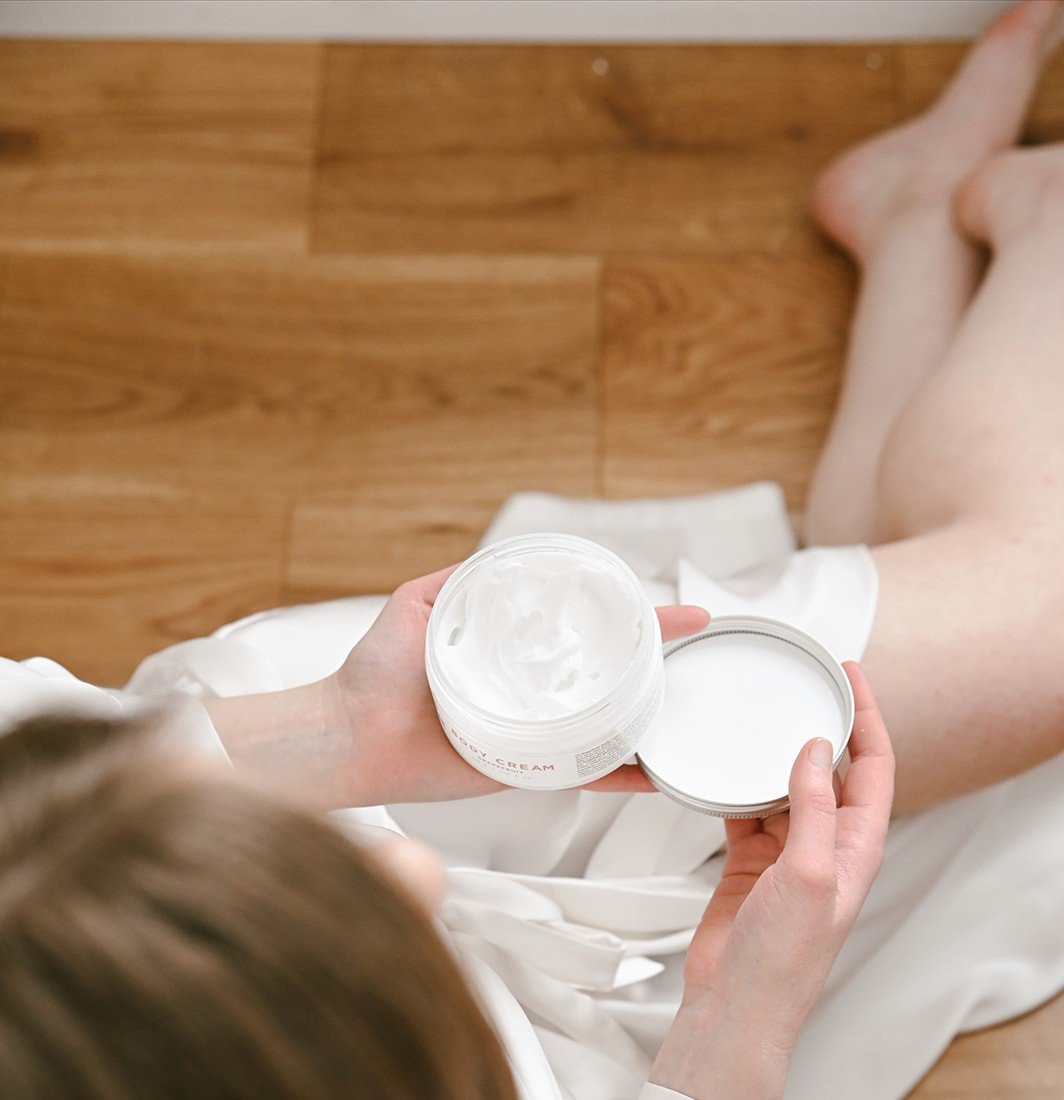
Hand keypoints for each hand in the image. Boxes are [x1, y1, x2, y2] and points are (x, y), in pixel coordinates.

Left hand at [328, 566, 709, 806]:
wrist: (350, 734)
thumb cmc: (375, 671)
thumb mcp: (418, 603)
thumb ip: (458, 581)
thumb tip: (505, 556)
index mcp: (508, 649)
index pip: (577, 625)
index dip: (622, 613)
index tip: (665, 603)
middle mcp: (526, 688)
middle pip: (602, 671)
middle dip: (653, 658)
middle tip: (698, 642)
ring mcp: (529, 730)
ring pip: (602, 722)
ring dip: (649, 713)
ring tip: (692, 700)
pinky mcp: (523, 769)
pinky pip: (580, 773)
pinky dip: (621, 776)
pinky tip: (656, 774)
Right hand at [649, 663, 893, 1099]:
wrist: (737, 1000)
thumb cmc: (783, 959)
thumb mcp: (808, 873)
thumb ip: (815, 808)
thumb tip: (817, 752)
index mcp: (856, 845)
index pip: (874, 766)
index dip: (867, 718)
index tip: (851, 678)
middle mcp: (826, 844)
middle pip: (833, 769)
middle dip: (822, 725)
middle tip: (807, 684)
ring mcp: (788, 851)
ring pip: (786, 785)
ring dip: (774, 755)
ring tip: (760, 721)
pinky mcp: (751, 860)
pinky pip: (747, 808)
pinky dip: (737, 787)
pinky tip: (726, 773)